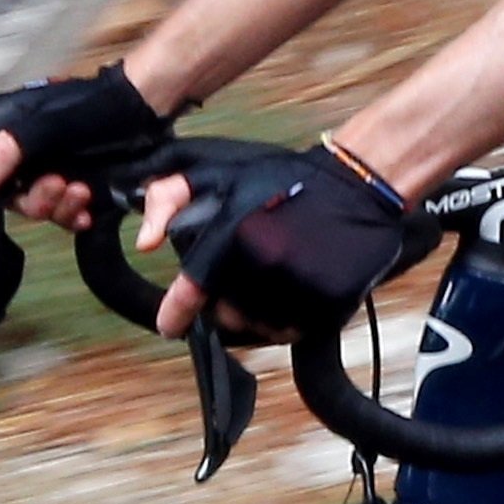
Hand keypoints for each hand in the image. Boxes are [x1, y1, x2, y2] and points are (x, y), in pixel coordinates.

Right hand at [0, 63, 172, 243]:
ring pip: (35, 208)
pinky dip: (72, 214)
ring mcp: (41, 169)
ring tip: (82, 189)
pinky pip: (59, 214)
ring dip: (57, 206)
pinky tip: (87, 211)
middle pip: (4, 198)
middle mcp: (14, 154)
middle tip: (61, 184)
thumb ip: (6, 153)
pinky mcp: (67, 183)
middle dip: (35, 200)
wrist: (138, 108)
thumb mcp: (43, 125)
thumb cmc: (89, 107)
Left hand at [133, 136, 421, 340]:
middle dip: (226, 304)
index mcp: (234, 236)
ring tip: (270, 286)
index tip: (168, 326)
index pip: (193, 289)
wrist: (358, 182)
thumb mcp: (217, 173)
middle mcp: (266, 266)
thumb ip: (168, 199)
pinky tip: (294, 294)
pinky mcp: (332, 302)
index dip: (176, 313)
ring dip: (258, 316)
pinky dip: (289, 322)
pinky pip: (295, 331)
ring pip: (261, 328)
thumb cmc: (285, 177)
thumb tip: (145, 243)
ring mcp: (301, 287)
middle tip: (240, 283)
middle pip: (227, 315)